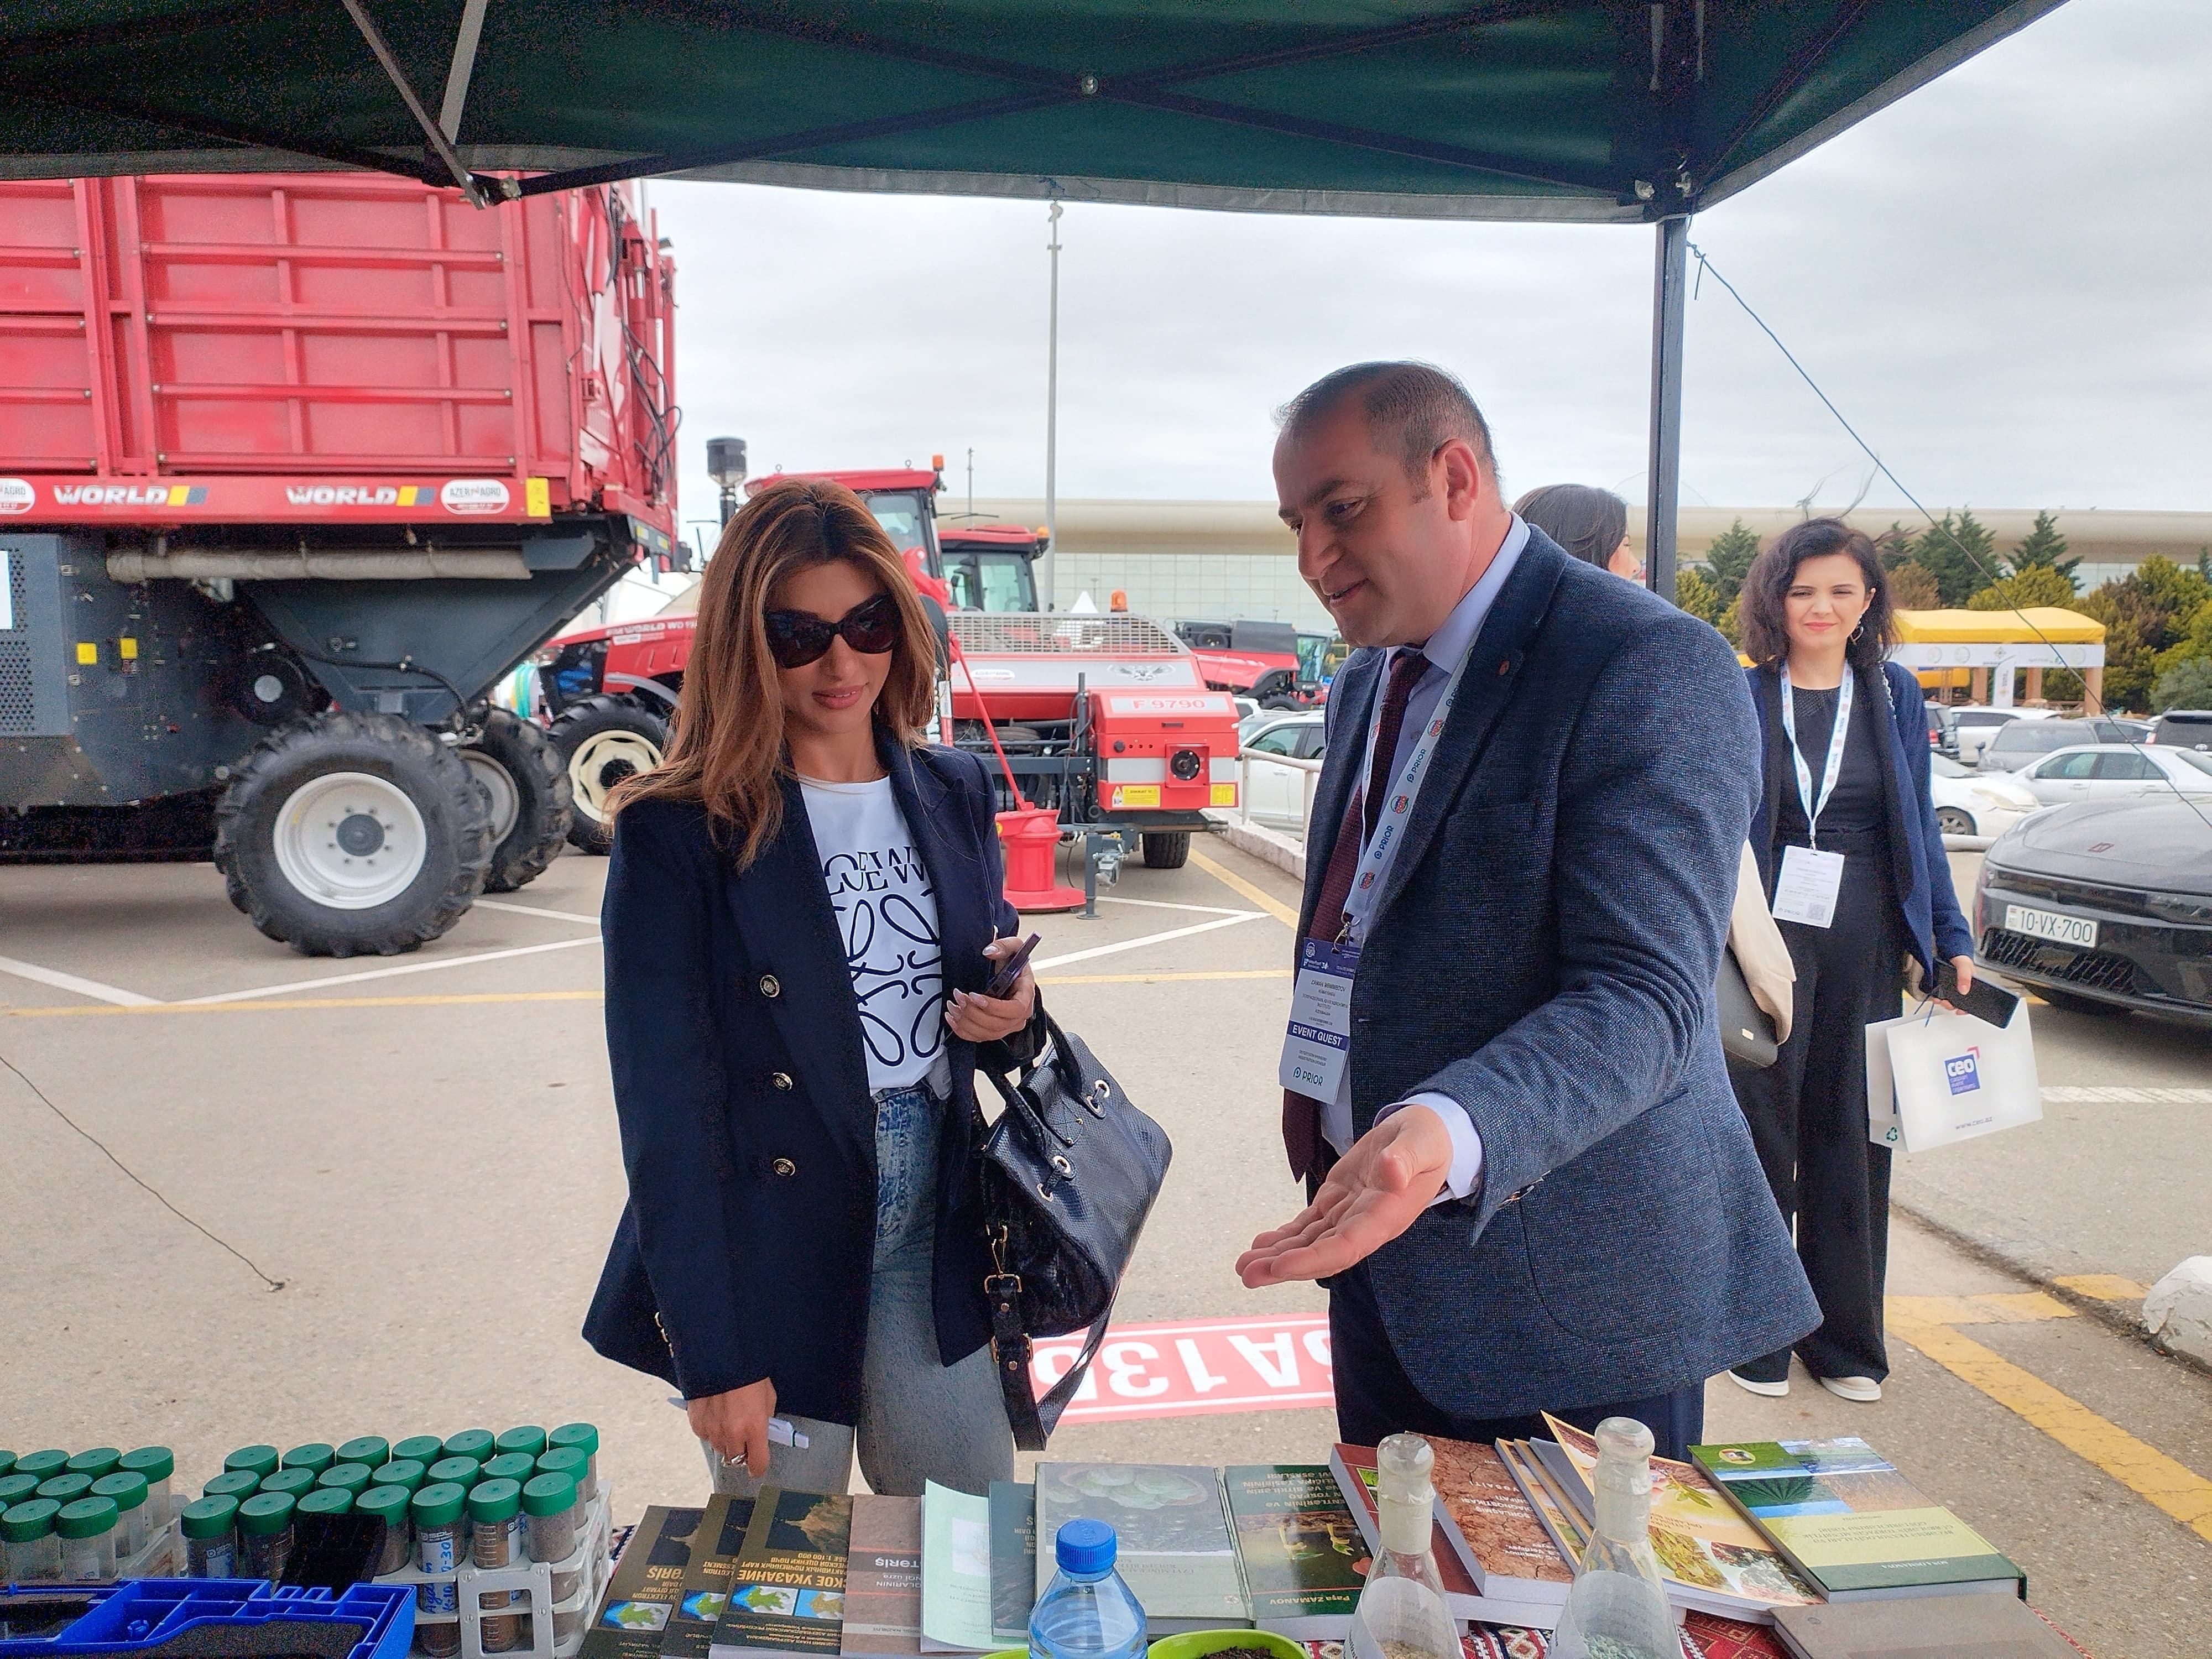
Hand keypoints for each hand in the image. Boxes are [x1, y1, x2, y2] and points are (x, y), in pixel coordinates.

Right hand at [687, 1377, 775, 1477]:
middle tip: (743, 1434)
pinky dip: (710, 1428)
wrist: (720, 1356)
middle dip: (741, 1450)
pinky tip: (715, 1411)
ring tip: (728, 1417)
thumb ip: (765, 1419)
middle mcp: (732, 1434)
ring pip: (719, 1447)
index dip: (758, 1466)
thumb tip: (763, 1432)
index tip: (757, 1465)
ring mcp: (713, 1430)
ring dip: (725, 1439)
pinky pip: (705, 1435)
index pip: (758, 1463)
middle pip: (736, 1459)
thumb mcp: (767, 1397)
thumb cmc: (747, 1373)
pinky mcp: (697, 1424)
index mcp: (754, 1428)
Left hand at [945, 935, 1036, 1042]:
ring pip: (987, 1033)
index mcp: (1026, 995)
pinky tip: (952, 1018)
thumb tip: (989, 952)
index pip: (1015, 1009)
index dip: (994, 1007)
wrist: (1010, 972)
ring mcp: (1008, 1025)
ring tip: (953, 1005)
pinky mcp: (996, 1030)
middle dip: (974, 1013)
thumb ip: (1003, 945)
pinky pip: (979, 1037)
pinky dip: (963, 1031)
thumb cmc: (1013, 962)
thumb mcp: (1013, 946)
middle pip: (998, 1024)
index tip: (975, 996)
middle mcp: (1020, 1014)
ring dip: (966, 1021)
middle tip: (959, 997)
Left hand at [1235, 1105, 1453, 1287]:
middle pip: (1321, 1253)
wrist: (1425, 1138)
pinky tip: (1260, 1244)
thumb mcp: (1422, 1141)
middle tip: (1247, 1275)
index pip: (1346, 1246)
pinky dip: (1284, 1237)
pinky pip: (1308, 1226)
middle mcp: (1365, 1225)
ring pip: (1309, 1243)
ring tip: (1243, 1266)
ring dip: (1277, 1256)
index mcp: (1386, 1216)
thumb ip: (1407, 1158)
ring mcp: (1349, 1216)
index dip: (1313, 1259)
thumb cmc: (1427, 1140)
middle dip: (1284, 1266)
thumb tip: (1391, 1172)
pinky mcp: (1337, 1204)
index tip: (1281, 1266)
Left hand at [1934, 953, 1974, 1009]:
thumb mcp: (1964, 965)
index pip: (1972, 1000)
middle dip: (1952, 1005)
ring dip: (1944, 1002)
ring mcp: (1953, 986)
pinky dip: (1938, 997)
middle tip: (1946, 1003)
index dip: (1967, 1008)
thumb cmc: (1960, 957)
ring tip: (1939, 1000)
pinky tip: (1936, 997)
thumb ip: (1964, 977)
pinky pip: (1942, 994)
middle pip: (1959, 1001)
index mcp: (1971, 984)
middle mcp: (1963, 986)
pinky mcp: (1944, 984)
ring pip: (1950, 999)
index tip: (1959, 1011)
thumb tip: (1964, 990)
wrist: (1948, 949)